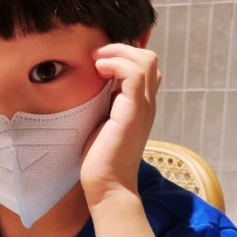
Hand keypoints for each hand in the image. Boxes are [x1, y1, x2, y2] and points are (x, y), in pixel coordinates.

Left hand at [80, 43, 160, 206]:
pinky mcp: (134, 112)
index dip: (122, 56)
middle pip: (148, 58)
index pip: (144, 67)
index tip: (96, 62)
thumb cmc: (99, 160)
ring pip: (145, 60)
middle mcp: (147, 103)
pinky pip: (134, 73)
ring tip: (97, 62)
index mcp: (140, 106)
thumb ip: (102, 104)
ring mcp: (143, 107)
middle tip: (96, 58)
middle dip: (120, 49)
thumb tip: (88, 86)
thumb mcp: (99, 124)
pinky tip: (99, 70)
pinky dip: (117, 63)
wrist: (107, 187)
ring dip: (117, 53)